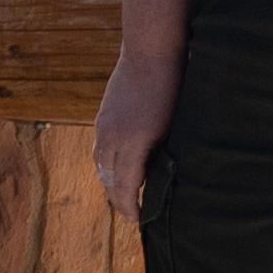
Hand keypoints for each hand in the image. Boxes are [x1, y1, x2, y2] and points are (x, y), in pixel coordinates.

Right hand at [93, 47, 182, 221]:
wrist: (151, 51)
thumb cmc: (172, 88)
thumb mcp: (172, 127)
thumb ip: (161, 155)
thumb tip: (159, 178)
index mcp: (133, 144)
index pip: (126, 189)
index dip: (131, 209)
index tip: (139, 220)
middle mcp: (113, 139)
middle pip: (110, 182)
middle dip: (120, 200)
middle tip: (133, 213)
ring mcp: (104, 127)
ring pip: (101, 167)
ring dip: (112, 182)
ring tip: (125, 193)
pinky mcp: (102, 117)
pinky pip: (100, 150)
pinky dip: (108, 164)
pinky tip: (119, 166)